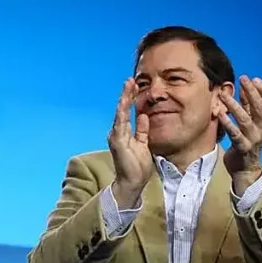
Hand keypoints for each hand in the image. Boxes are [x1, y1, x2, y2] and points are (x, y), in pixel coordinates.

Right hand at [107, 78, 153, 207]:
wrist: (132, 182)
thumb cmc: (138, 166)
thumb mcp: (144, 144)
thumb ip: (143, 130)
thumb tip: (145, 116)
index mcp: (124, 133)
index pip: (128, 112)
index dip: (131, 99)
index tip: (135, 85)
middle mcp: (118, 132)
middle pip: (122, 109)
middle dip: (126, 94)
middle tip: (130, 79)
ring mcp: (116, 136)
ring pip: (120, 113)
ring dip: (124, 99)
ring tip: (128, 86)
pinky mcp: (117, 142)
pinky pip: (120, 124)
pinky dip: (122, 112)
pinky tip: (124, 102)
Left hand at [218, 75, 261, 177]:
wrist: (246, 168)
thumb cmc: (248, 140)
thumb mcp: (252, 122)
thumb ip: (249, 105)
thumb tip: (245, 86)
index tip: (254, 79)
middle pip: (259, 108)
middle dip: (251, 92)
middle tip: (242, 79)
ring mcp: (253, 139)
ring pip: (245, 119)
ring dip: (234, 105)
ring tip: (224, 94)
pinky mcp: (242, 148)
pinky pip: (234, 134)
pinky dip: (227, 123)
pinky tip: (220, 114)